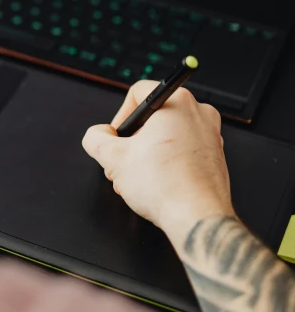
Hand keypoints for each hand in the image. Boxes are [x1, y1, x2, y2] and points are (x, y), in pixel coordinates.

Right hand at [82, 81, 234, 249]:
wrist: (197, 218)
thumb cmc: (166, 187)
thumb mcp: (114, 158)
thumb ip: (96, 139)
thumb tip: (96, 135)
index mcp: (177, 101)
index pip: (138, 93)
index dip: (120, 117)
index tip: (117, 138)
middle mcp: (198, 112)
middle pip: (153, 116)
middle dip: (133, 141)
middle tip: (125, 162)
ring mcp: (210, 134)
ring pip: (168, 134)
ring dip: (148, 154)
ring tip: (139, 178)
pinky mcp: (215, 155)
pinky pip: (183, 149)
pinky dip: (168, 162)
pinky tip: (158, 184)